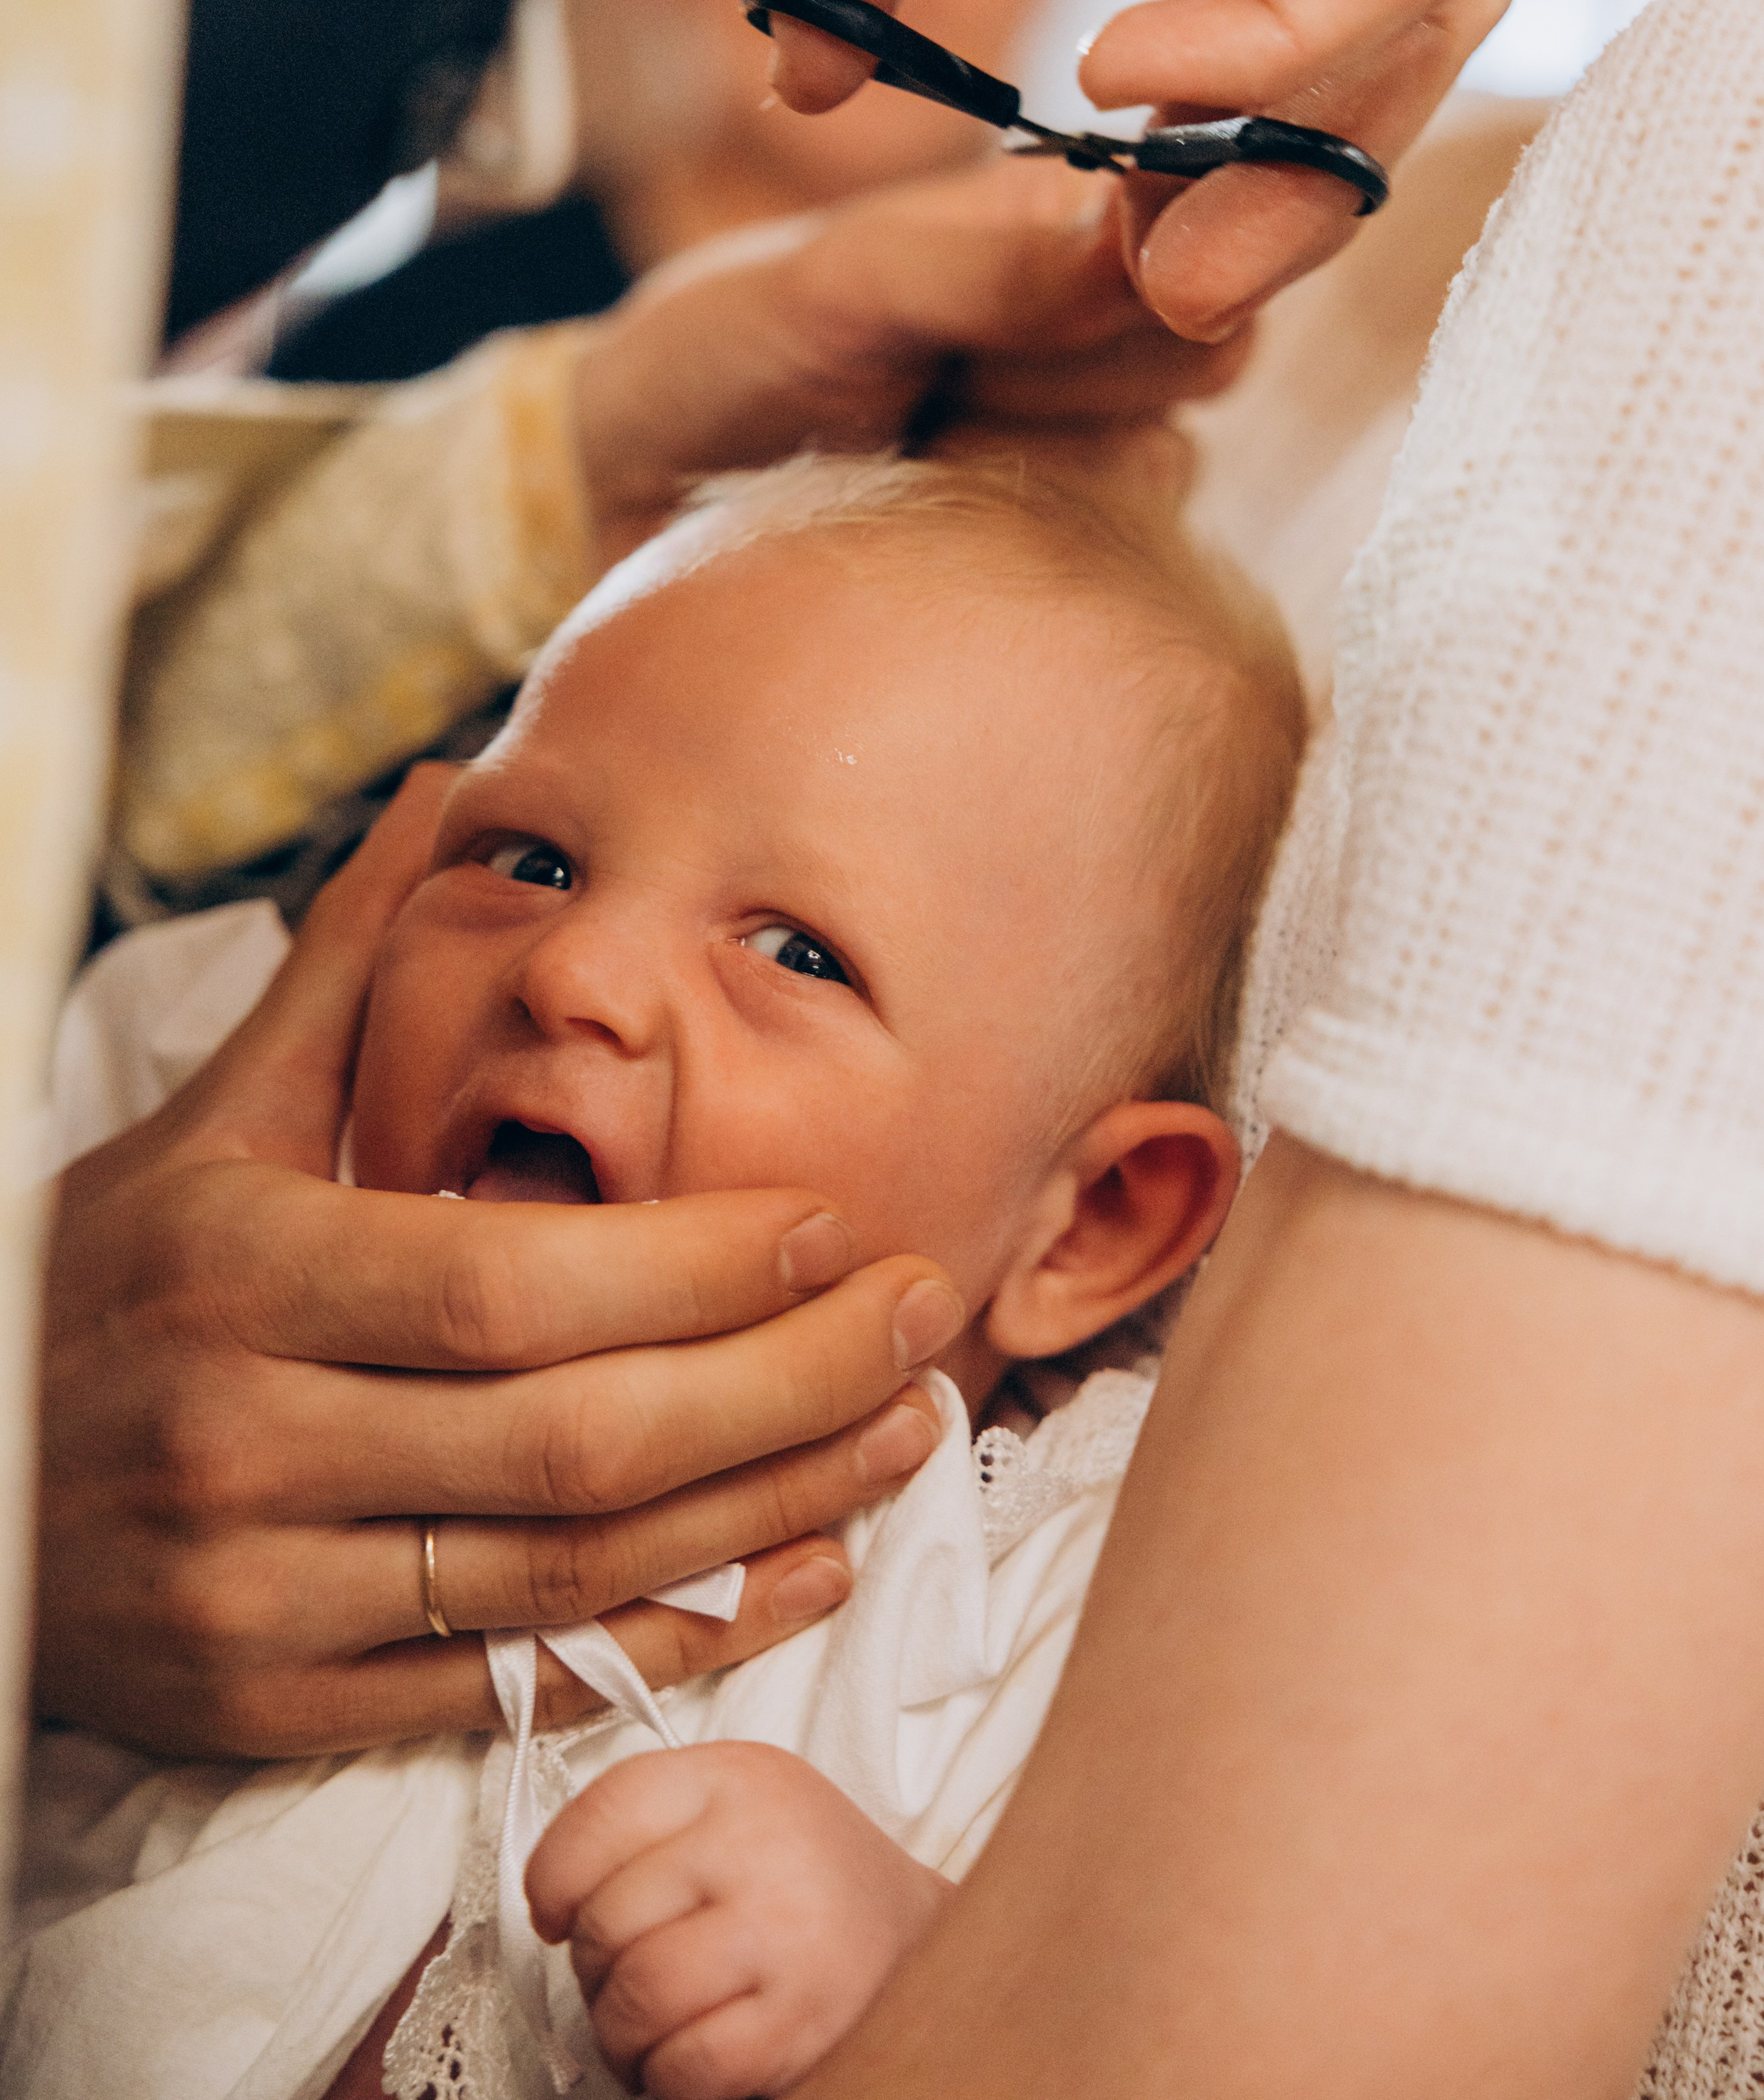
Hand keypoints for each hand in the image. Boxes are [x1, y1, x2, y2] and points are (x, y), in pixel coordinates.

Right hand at [36, 771, 957, 1757]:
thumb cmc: (101, 1280)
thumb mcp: (207, 1118)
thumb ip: (347, 970)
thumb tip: (452, 793)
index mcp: (239, 1273)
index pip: (510, 1287)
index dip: (690, 1267)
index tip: (831, 1225)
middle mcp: (249, 1445)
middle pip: (571, 1439)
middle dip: (782, 1387)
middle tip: (924, 1321)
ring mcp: (261, 1596)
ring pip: (567, 1571)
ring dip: (768, 1510)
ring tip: (906, 1435)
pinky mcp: (275, 1708)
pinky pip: (515, 1681)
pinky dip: (675, 1635)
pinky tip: (797, 1571)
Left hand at [528, 1742, 950, 2098]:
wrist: (916, 1945)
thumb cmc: (804, 1880)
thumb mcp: (738, 1806)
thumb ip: (651, 1825)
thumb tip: (550, 1896)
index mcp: (738, 1777)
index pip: (603, 1811)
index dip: (554, 1876)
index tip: (556, 1914)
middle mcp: (760, 1842)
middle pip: (609, 1918)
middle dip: (598, 1970)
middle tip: (627, 1979)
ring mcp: (782, 1932)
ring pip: (634, 1998)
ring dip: (622, 2035)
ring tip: (653, 2026)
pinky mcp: (797, 2023)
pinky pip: (682, 2066)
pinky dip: (666, 2079)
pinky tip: (690, 2058)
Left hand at [568, 157, 1247, 568]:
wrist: (638, 507)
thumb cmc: (719, 361)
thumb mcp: (830, 285)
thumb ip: (980, 262)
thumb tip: (1137, 245)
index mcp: (1044, 222)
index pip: (1198, 222)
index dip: (1165, 260)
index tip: (1075, 294)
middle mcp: (1089, 329)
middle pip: (1207, 348)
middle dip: (1082, 373)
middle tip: (948, 377)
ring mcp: (1082, 447)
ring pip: (1166, 460)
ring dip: (1039, 465)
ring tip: (919, 449)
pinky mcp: (1063, 557)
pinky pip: (1117, 560)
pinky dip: (1026, 547)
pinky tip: (931, 525)